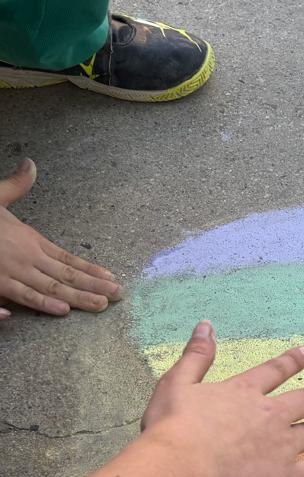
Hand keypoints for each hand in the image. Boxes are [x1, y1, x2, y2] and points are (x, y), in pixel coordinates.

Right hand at [0, 160, 121, 317]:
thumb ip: (15, 186)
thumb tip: (30, 165)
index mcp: (29, 239)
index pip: (67, 259)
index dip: (90, 270)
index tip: (111, 278)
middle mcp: (26, 256)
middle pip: (65, 276)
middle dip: (93, 287)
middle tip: (118, 296)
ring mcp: (11, 271)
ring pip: (49, 289)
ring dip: (76, 298)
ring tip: (99, 306)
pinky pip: (19, 296)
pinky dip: (38, 304)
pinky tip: (58, 311)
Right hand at [140, 323, 303, 476]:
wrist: (183, 465)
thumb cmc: (174, 427)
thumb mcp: (177, 382)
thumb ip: (197, 355)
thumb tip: (206, 325)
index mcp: (244, 392)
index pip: (274, 371)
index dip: (293, 361)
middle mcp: (269, 415)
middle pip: (302, 402)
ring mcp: (281, 445)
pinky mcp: (285, 475)